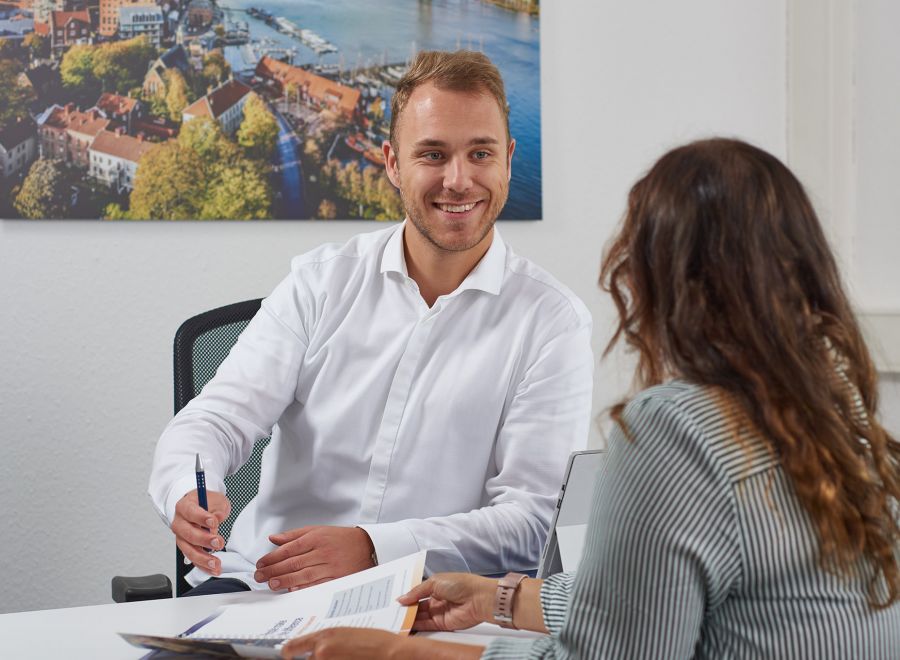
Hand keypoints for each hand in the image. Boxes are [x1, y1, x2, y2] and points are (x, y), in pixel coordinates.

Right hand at [171, 489, 230, 575]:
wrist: (200, 507)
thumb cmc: (207, 502)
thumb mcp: (216, 499)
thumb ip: (217, 508)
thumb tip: (218, 517)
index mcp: (184, 506)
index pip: (191, 512)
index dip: (201, 518)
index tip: (214, 522)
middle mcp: (179, 523)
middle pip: (188, 533)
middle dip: (204, 540)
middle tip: (218, 543)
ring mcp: (181, 537)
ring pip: (188, 550)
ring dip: (203, 558)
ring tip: (216, 563)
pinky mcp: (186, 547)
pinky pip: (193, 559)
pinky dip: (203, 566)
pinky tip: (213, 569)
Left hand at [254, 526, 374, 590]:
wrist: (367, 545)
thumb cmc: (340, 538)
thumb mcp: (318, 530)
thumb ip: (294, 535)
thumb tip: (273, 539)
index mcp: (316, 538)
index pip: (290, 548)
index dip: (273, 557)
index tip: (261, 563)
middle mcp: (323, 551)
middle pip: (294, 562)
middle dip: (274, 569)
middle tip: (260, 576)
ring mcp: (331, 565)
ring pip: (304, 574)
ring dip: (286, 579)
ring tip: (271, 583)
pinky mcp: (338, 577)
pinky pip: (319, 584)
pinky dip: (305, 587)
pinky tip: (293, 589)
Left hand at [280, 628, 403, 658]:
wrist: (391, 653)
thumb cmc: (375, 641)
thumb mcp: (346, 635)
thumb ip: (327, 642)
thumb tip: (314, 650)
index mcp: (324, 637)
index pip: (292, 646)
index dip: (287, 652)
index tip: (286, 654)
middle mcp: (321, 652)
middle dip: (317, 659)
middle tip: (335, 655)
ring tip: (346, 657)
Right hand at [398, 573, 495, 631]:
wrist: (478, 598)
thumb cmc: (461, 584)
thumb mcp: (434, 582)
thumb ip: (417, 592)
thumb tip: (402, 598)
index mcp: (436, 586)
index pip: (417, 593)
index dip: (407, 596)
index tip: (394, 600)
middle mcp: (436, 599)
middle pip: (417, 606)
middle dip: (405, 608)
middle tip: (391, 611)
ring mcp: (439, 612)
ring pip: (419, 617)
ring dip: (408, 618)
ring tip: (394, 618)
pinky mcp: (442, 624)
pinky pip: (426, 625)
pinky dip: (415, 626)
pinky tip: (405, 625)